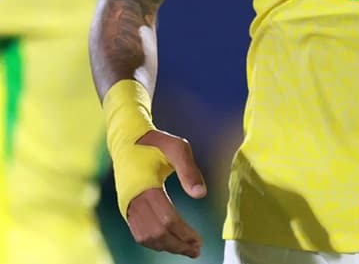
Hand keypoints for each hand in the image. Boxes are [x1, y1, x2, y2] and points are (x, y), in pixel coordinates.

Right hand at [125, 130, 206, 256]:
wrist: (127, 139)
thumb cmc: (156, 142)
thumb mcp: (178, 147)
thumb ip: (190, 171)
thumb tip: (201, 195)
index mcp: (145, 186)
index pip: (166, 218)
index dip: (183, 233)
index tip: (199, 240)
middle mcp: (132, 200)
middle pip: (155, 233)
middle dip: (177, 245)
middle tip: (197, 250)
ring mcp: (126, 206)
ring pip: (145, 237)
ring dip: (166, 246)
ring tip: (187, 250)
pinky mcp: (126, 208)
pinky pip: (138, 232)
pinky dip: (154, 242)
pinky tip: (171, 242)